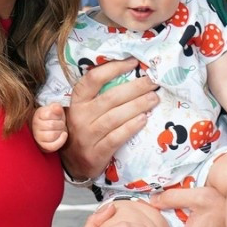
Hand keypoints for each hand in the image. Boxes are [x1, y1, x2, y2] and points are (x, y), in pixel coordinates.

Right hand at [32, 103, 68, 152]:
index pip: (49, 114)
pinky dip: (61, 140)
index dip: (57, 114)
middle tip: (60, 123)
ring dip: (60, 132)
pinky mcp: (44, 146)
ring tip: (60, 129)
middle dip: (60, 124)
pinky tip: (63, 135)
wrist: (52, 129)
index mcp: (38, 114)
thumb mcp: (55, 109)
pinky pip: (53, 146)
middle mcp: (35, 125)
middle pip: (52, 125)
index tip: (58, 115)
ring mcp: (38, 137)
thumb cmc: (54, 118)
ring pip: (52, 135)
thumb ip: (56, 106)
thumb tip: (58, 108)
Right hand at [65, 60, 159, 180]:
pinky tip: (144, 120)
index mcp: (77, 101)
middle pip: (110, 98)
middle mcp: (80, 117)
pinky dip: (131, 128)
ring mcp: (87, 136)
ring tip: (154, 98)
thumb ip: (101, 95)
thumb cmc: (85, 129)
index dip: (114, 68)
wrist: (72, 163)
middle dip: (135, 88)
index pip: (93, 79)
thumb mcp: (85, 110)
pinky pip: (115, 138)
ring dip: (137, 106)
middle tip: (153, 82)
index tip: (133, 63)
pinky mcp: (96, 154)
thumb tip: (131, 76)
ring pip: (114, 117)